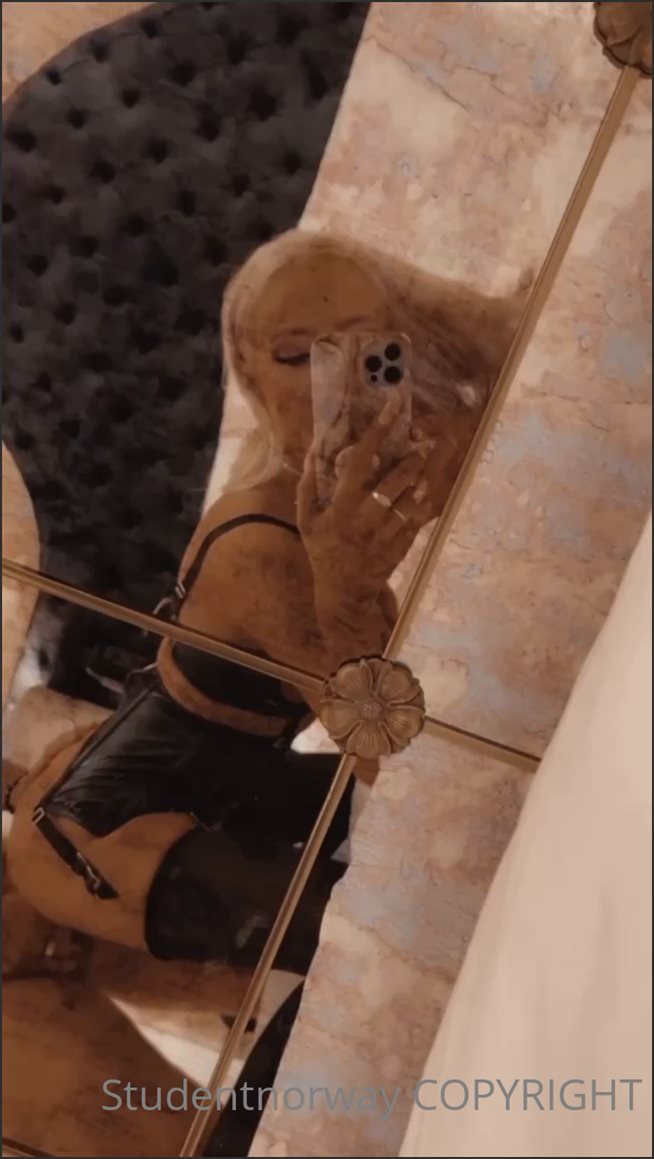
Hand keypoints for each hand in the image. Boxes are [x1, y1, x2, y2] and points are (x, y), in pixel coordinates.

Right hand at [297, 392, 437, 599]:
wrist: (342, 591)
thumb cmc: (322, 547)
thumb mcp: (305, 517)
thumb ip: (309, 481)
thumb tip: (315, 445)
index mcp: (340, 506)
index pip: (361, 461)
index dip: (377, 431)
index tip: (393, 408)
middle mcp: (365, 518)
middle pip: (394, 481)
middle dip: (411, 459)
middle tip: (422, 441)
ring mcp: (385, 534)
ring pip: (411, 501)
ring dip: (420, 480)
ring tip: (424, 463)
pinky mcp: (400, 547)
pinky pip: (417, 521)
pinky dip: (423, 504)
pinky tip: (425, 492)